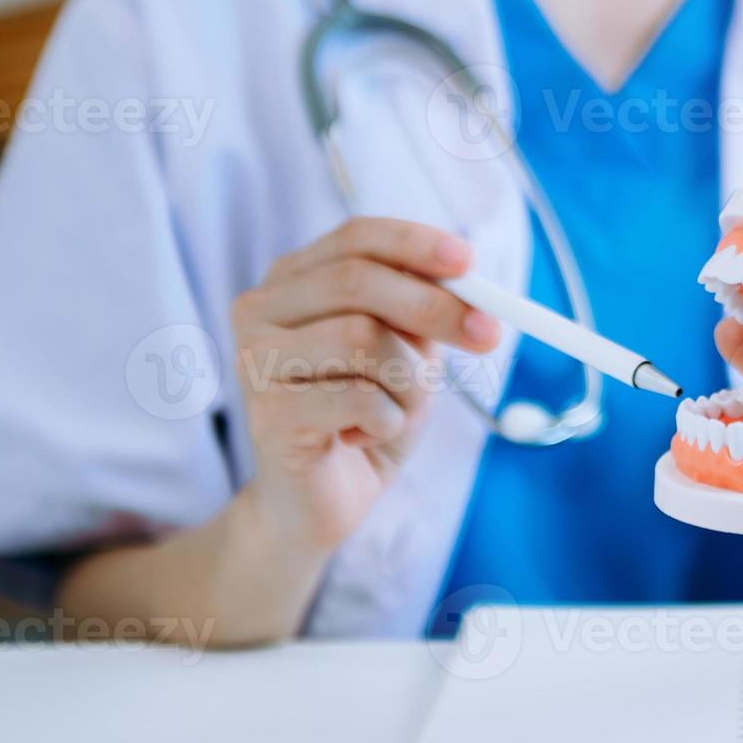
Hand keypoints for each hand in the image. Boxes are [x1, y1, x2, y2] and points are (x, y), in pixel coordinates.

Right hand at [229, 218, 499, 551]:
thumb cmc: (362, 421)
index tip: (470, 261)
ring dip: (409, 382)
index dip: (414, 244)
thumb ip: (423, 313)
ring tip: (400, 411)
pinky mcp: (266, 414)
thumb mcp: (403, 355)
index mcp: (293, 281)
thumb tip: (474, 286)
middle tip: (487, 335)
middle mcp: (261, 310)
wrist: (318, 504)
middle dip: (434, 306)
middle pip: (358, 281)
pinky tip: (367, 436)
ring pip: (362, 338)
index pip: (355, 239)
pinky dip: (387, 420)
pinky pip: (358, 398)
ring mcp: (255, 361)